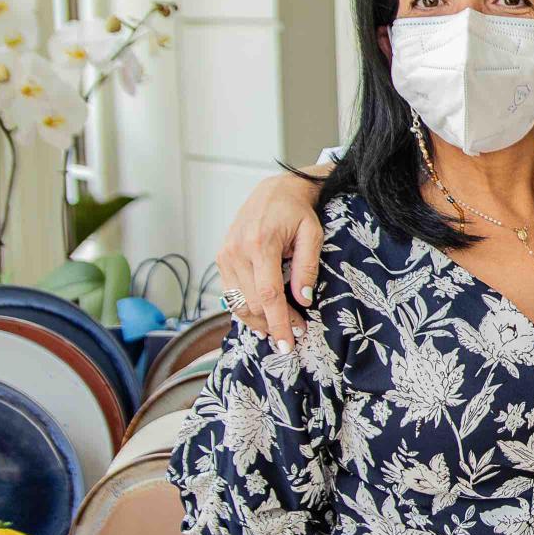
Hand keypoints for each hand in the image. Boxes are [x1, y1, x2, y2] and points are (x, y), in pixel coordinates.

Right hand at [215, 167, 328, 351]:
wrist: (273, 191)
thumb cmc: (296, 212)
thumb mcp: (312, 234)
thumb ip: (307, 267)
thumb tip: (303, 300)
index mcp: (261, 244)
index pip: (268, 294)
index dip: (279, 322)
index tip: (290, 343)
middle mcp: (237, 251)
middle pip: (252, 303)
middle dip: (273, 325)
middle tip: (296, 333)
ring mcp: (225, 255)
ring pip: (237, 303)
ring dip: (258, 321)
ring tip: (280, 329)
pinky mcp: (221, 258)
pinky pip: (230, 293)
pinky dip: (245, 309)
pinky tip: (261, 318)